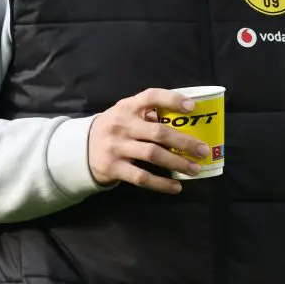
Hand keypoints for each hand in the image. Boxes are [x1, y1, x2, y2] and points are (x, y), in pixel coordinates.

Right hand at [87, 88, 210, 193]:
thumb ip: (148, 115)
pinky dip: (161, 183)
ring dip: (177, 162)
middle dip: (184, 141)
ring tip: (195, 169)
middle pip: (157, 132)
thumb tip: (185, 124)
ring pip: (152, 155)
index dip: (172, 100)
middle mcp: (121, 125)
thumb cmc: (114, 128)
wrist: (81, 148)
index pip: (150, 96)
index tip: (192, 107)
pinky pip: (142, 177)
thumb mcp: (125, 114)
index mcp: (127, 107)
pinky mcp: (114, 168)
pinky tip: (176, 187)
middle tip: (203, 150)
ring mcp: (117, 147)